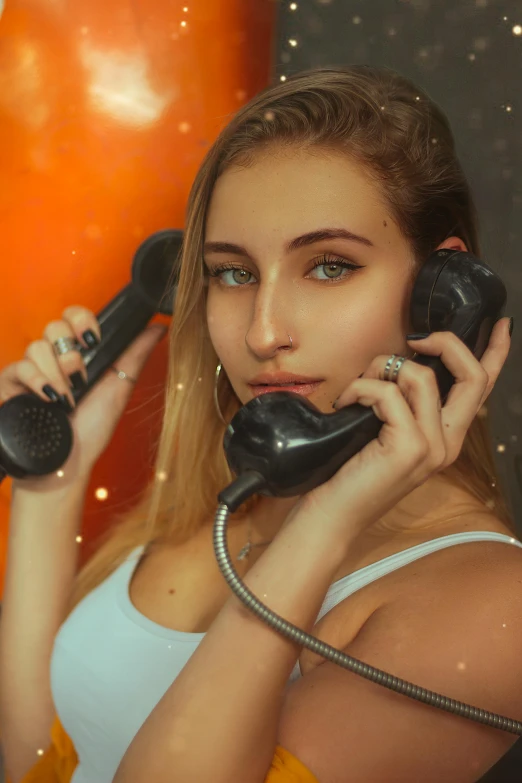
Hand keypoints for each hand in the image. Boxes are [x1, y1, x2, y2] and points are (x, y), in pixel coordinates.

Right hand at [0, 306, 166, 485]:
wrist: (68, 464)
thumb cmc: (93, 430)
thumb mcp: (120, 388)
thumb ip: (136, 353)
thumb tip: (159, 326)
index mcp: (79, 354)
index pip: (73, 316)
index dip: (81, 319)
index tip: (93, 340)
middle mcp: (53, 358)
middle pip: (54, 326)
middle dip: (72, 353)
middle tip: (81, 377)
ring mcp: (30, 371)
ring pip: (37, 346)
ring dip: (58, 374)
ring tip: (68, 399)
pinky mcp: (11, 386)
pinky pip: (18, 367)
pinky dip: (37, 381)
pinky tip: (49, 398)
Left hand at [299, 318, 511, 537]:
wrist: (331, 515)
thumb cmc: (350, 471)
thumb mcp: (383, 431)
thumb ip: (402, 403)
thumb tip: (398, 360)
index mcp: (446, 437)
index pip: (481, 390)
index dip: (496, 354)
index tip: (503, 325)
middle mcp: (448, 443)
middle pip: (472, 376)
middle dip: (446, 343)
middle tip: (417, 338)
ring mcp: (433, 447)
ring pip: (420, 376)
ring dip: (379, 370)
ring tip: (355, 391)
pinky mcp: (410, 447)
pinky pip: (387, 392)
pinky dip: (360, 388)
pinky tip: (345, 405)